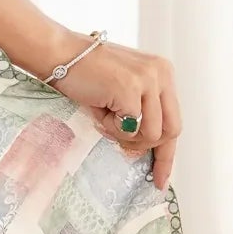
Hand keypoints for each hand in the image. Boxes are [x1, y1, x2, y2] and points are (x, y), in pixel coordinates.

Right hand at [51, 40, 182, 190]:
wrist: (58, 53)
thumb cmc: (84, 75)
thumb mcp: (122, 90)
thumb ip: (140, 112)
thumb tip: (143, 149)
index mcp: (162, 72)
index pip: (174, 119)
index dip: (167, 154)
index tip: (160, 180)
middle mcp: (161, 73)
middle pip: (171, 130)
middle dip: (145, 145)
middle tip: (120, 142)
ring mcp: (148, 80)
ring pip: (152, 134)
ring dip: (124, 135)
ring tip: (104, 117)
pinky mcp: (131, 88)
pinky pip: (131, 128)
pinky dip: (111, 127)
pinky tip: (99, 108)